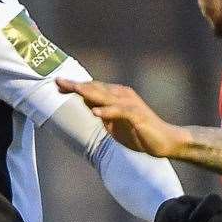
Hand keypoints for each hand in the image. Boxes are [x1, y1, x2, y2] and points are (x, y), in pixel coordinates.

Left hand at [55, 78, 187, 158]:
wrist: (164, 141)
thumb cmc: (138, 132)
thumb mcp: (113, 123)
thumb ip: (101, 112)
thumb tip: (85, 104)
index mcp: (116, 96)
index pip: (92, 88)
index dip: (74, 86)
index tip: (57, 84)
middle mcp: (122, 96)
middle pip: (95, 88)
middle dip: (76, 85)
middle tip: (58, 81)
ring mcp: (130, 104)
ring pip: (106, 96)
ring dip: (89, 92)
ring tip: (74, 89)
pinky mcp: (137, 115)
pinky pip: (120, 111)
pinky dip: (108, 111)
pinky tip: (96, 113)